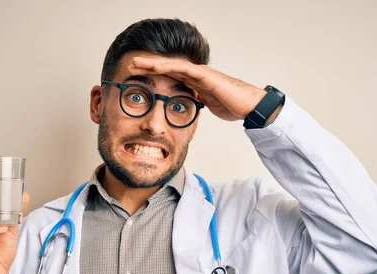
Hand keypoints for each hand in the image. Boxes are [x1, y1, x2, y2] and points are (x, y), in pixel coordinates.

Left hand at [127, 56, 269, 121]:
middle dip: (147, 65)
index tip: (135, 77)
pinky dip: (168, 66)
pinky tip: (155, 66)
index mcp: (193, 82)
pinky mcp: (205, 75)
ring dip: (152, 63)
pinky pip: (183, 68)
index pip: (168, 76)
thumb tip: (185, 108)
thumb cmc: (231, 106)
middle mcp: (194, 74)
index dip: (151, 75)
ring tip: (135, 62)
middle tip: (129, 65)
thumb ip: (195, 103)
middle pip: (166, 67)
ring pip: (171, 64)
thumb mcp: (206, 106)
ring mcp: (199, 73)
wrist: (248, 106)